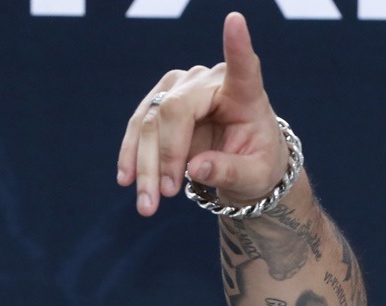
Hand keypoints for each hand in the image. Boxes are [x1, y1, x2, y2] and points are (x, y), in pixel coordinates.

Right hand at [116, 12, 288, 216]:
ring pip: (151, 122)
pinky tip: (127, 179)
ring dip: (144, 165)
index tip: (236, 21)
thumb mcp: (254, 177)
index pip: (243, 65)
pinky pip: (140, 127)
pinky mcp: (161, 101)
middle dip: (164, 157)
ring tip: (146, 204)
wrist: (244, 165)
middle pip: (175, 111)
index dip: (237, 45)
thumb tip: (195, 168)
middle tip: (163, 197)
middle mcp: (211, 81)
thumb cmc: (258, 165)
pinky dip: (132, 155)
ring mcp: (181, 88)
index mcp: (245, 93)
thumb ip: (229, 171)